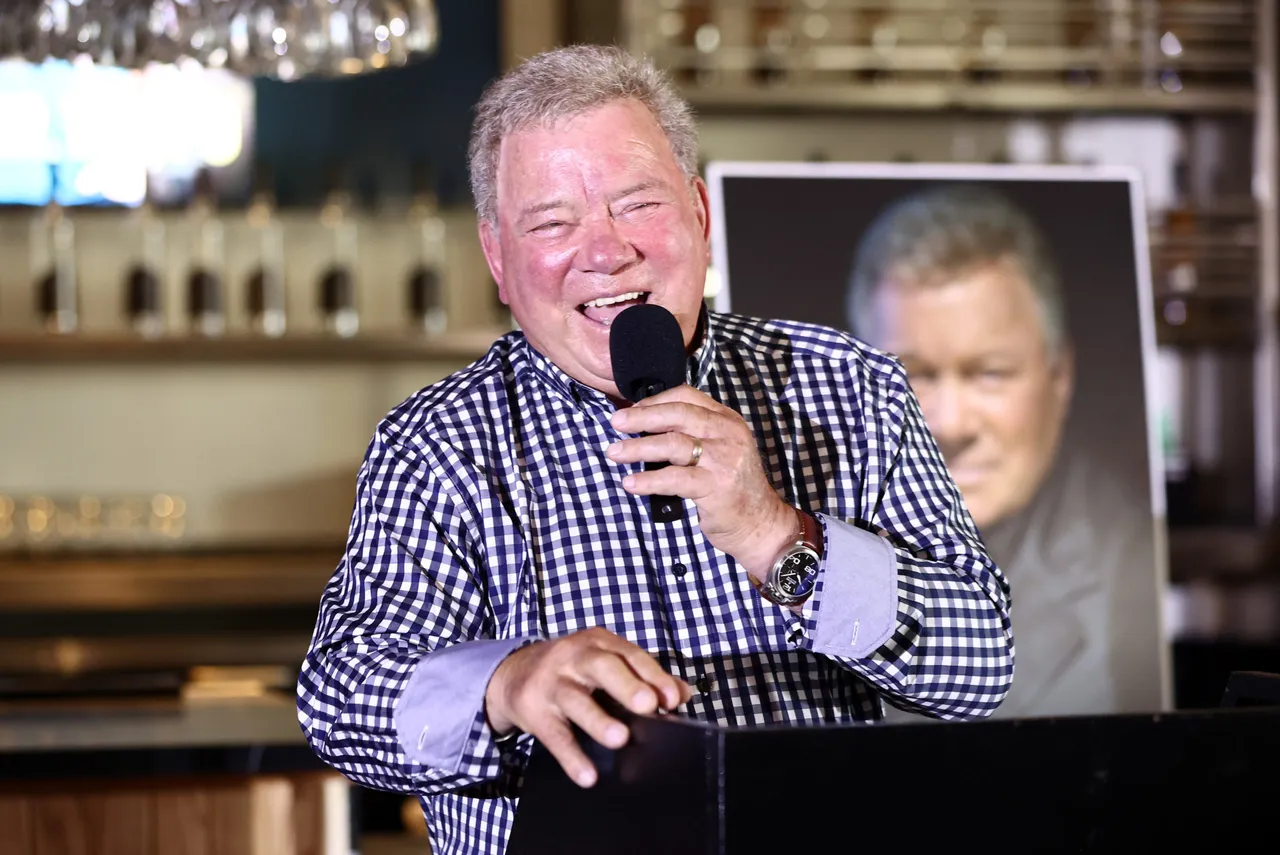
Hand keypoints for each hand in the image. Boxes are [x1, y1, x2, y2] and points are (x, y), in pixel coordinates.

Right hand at [483, 627, 692, 787]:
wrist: (512, 673)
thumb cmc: (571, 670)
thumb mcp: (605, 665)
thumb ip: (643, 677)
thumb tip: (682, 694)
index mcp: (598, 643)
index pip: (630, 656)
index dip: (653, 676)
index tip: (672, 699)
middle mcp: (574, 657)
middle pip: (603, 667)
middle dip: (627, 686)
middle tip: (648, 707)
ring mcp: (551, 682)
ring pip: (576, 700)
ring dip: (598, 720)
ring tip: (620, 739)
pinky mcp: (533, 709)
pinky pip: (555, 736)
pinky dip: (571, 756)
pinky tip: (588, 774)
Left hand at [607, 386, 795, 578]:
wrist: (760, 524)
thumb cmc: (732, 488)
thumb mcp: (720, 451)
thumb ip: (694, 435)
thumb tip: (646, 426)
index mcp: (727, 420)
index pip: (688, 397)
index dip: (656, 400)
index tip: (632, 409)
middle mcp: (728, 434)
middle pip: (678, 415)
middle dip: (642, 417)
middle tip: (616, 422)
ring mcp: (723, 460)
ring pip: (673, 444)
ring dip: (638, 448)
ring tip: (615, 453)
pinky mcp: (715, 486)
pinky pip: (674, 478)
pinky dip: (648, 480)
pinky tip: (630, 483)